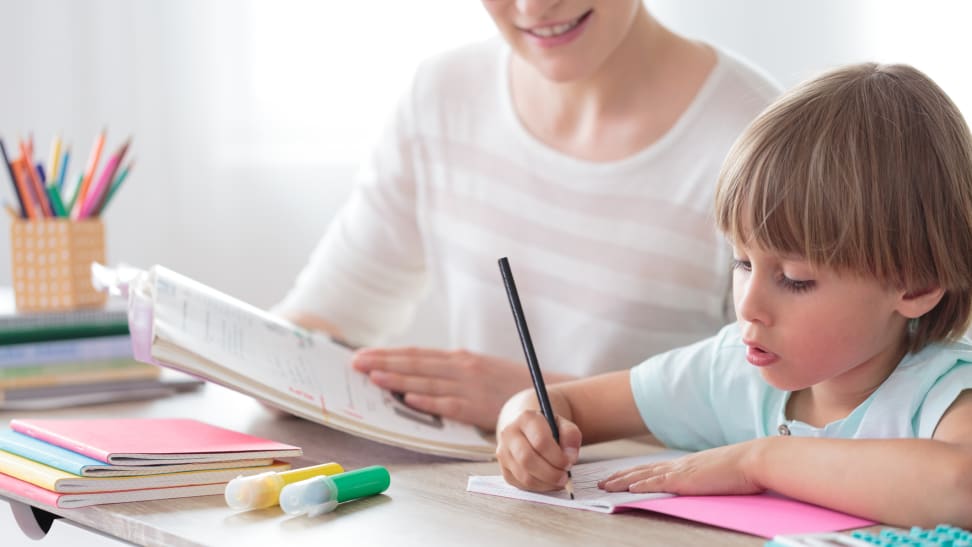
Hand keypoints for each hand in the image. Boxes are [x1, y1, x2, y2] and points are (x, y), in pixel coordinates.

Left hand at [352, 347, 541, 429]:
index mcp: (459, 359)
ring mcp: (469, 386)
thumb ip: (451, 371)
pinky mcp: (477, 406)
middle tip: (356, 363)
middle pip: (416, 364)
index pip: (417, 354)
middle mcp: (461, 368)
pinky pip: (448, 404)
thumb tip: (418, 376)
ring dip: (398, 379)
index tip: (364, 355)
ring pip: (427, 382)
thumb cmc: (507, 384)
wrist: (542, 392)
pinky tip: (409, 398)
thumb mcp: (478, 369)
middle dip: (384, 362)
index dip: (389, 354)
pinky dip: (428, 401)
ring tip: (373, 377)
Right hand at [496, 410, 581, 491]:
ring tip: (559, 480)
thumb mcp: (562, 425)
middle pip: (528, 459)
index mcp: (526, 418)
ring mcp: (504, 452)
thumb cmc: (547, 429)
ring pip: (524, 476)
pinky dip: (539, 487)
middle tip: (564, 477)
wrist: (526, 430)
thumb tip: (570, 456)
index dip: (557, 457)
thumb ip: (571, 435)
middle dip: (550, 473)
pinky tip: (548, 482)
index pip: (540, 441)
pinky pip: (521, 484)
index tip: (568, 463)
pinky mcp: (504, 469)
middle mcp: (510, 434)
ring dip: (546, 483)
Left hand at [598, 440, 765, 495]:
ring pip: (643, 476)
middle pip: (641, 470)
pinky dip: (639, 485)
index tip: (619, 477)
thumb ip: (705, 478)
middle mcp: (679, 465)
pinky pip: (657, 483)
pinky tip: (626, 489)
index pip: (653, 468)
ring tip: (604, 486)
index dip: (634, 473)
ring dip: (621, 481)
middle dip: (619, 477)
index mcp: (686, 464)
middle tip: (601, 482)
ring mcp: (680, 471)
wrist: (754, 459)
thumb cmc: (743, 468)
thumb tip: (702, 483)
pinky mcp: (685, 480)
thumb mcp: (717, 473)